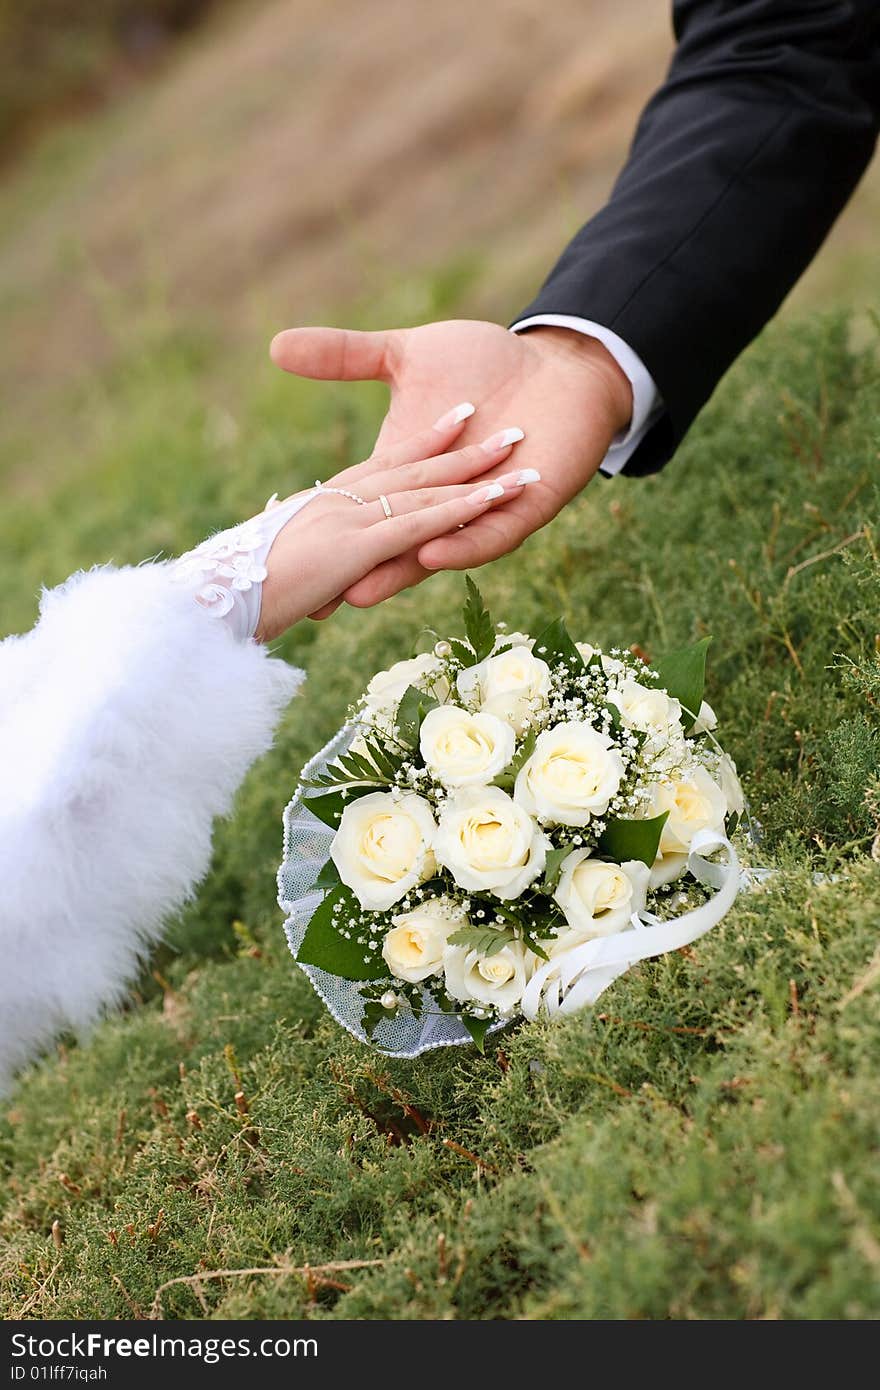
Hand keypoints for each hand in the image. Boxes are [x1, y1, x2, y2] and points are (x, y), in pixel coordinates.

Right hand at [270, 320, 632, 609]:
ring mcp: (481, 510)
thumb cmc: (485, 358)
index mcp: (402, 472)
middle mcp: (435, 500)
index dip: (324, 529)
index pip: (356, 503)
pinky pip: (490, 534)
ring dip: (393, 571)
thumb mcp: (405, 354)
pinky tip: (436, 554)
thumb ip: (343, 354)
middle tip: (307, 599)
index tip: (279, 559)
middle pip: (384, 535)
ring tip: (362, 594)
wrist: (564, 366)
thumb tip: (274, 345)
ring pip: (434, 538)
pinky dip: (463, 541)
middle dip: (346, 565)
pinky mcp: (525, 511)